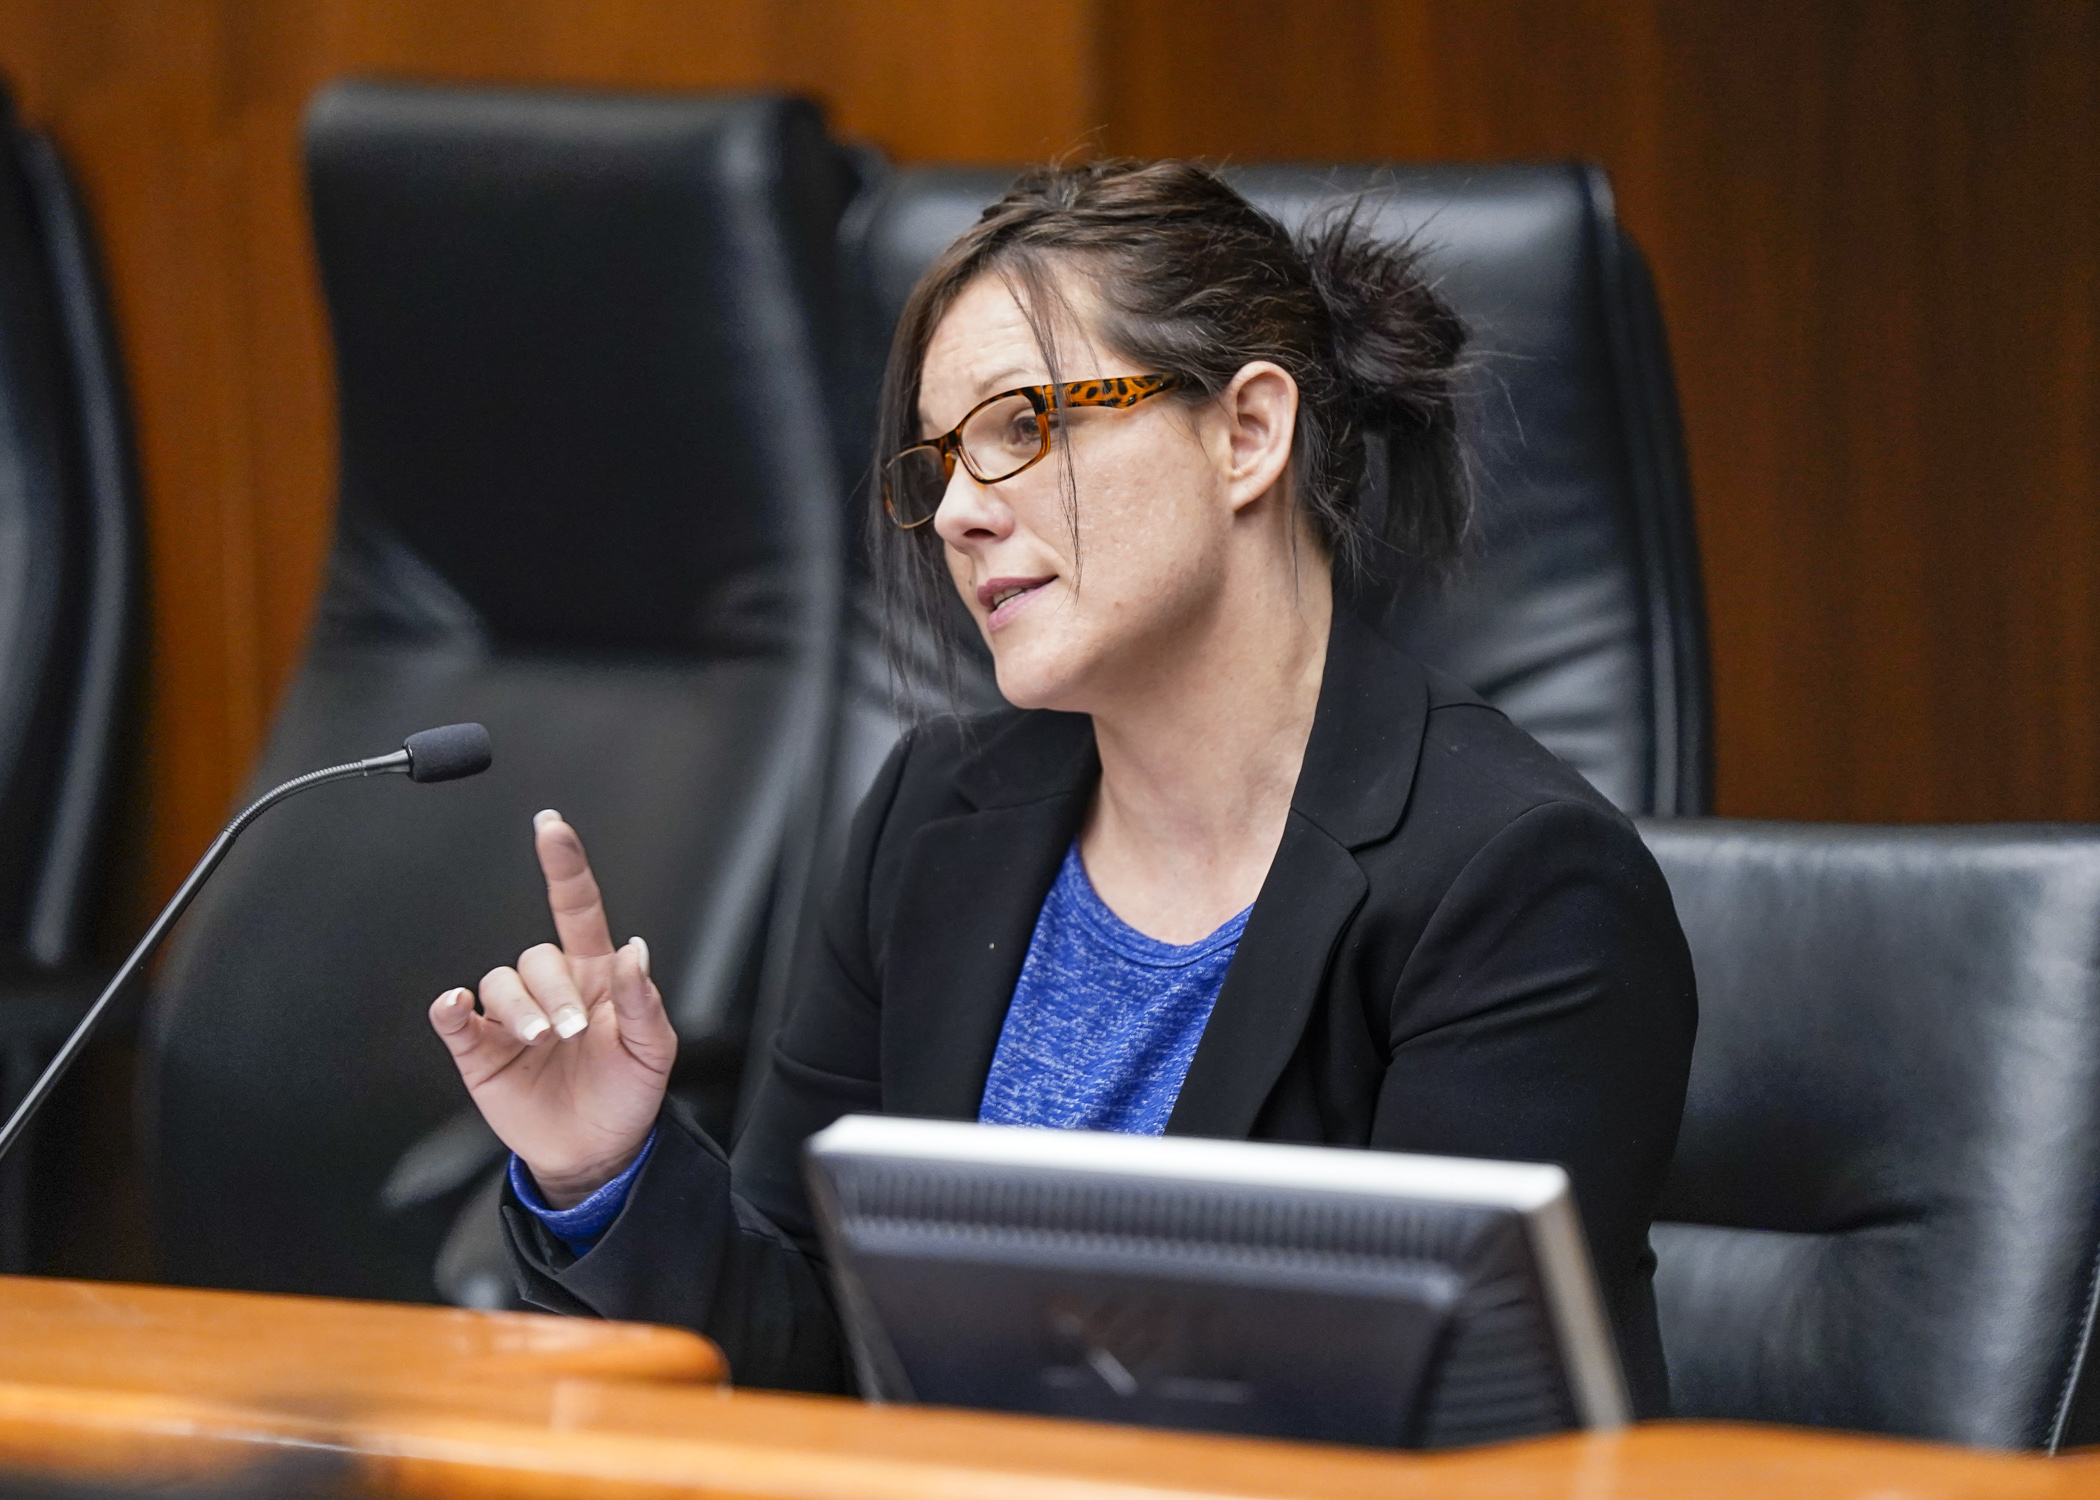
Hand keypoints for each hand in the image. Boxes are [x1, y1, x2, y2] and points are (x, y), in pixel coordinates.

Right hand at [429, 811, 675, 1207]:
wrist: (598, 1151)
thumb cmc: (628, 1092)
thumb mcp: (654, 1049)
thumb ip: (644, 1000)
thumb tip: (635, 950)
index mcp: (595, 976)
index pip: (577, 908)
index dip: (564, 866)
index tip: (551, 827)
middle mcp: (550, 988)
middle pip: (536, 956)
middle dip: (552, 991)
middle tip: (569, 1033)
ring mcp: (512, 1018)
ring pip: (496, 981)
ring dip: (517, 1006)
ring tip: (540, 1040)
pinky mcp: (479, 1050)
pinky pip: (454, 1017)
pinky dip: (450, 1008)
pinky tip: (458, 1009)